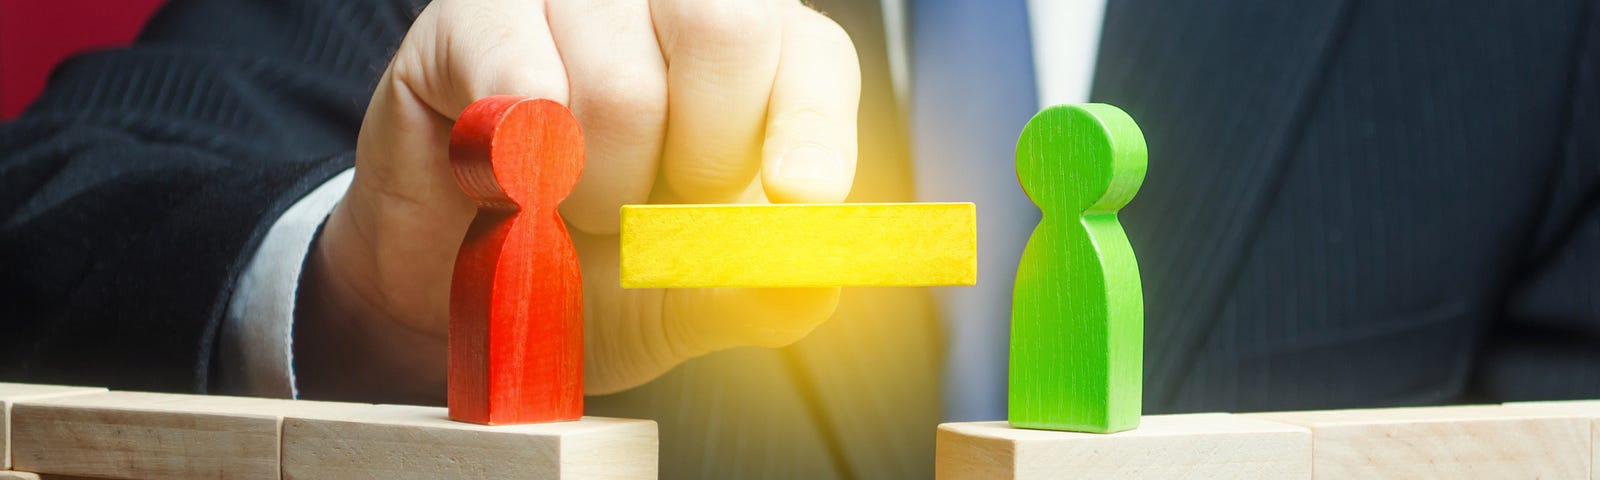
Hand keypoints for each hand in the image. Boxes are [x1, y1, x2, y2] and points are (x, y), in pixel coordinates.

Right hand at [293, 0, 860, 402]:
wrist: (461, 295)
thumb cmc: (588, 274)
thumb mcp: (686, 298)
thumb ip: (757, 290)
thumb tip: (812, 276)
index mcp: (755, 58)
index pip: (812, 58)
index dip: (813, 128)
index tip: (802, 195)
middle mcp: (669, 2)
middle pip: (728, 29)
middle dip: (699, 155)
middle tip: (652, 208)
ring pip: (622, 81)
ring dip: (594, 186)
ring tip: (570, 204)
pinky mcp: (477, 13)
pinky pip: (521, 81)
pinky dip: (521, 164)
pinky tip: (509, 184)